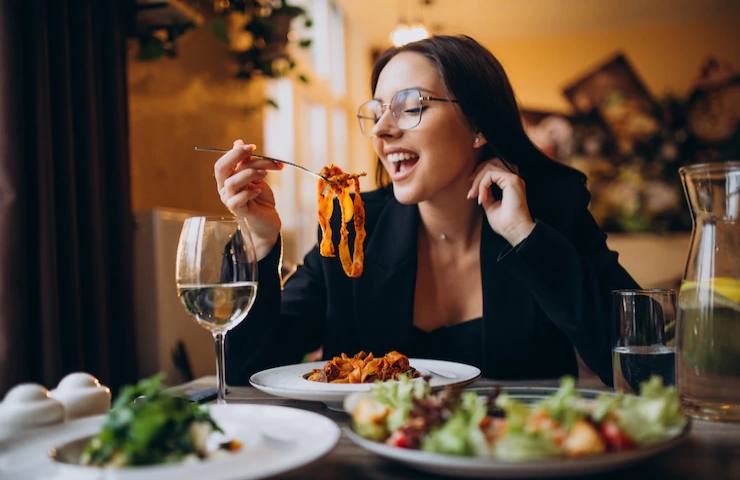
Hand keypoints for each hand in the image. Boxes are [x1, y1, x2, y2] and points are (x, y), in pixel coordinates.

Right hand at [214, 139, 283, 258]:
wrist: (268, 220)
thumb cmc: (261, 198)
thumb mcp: (257, 176)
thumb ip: (247, 162)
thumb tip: (238, 142)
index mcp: (227, 178)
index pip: (224, 162)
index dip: (235, 152)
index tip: (253, 146)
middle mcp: (225, 188)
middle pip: (221, 168)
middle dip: (236, 156)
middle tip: (254, 151)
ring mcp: (229, 200)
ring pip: (232, 182)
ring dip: (249, 173)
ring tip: (265, 174)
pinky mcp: (238, 211)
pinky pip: (237, 200)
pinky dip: (249, 192)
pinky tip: (260, 190)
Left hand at [467, 158, 535, 245]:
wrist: (514, 231)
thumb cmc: (505, 223)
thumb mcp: (491, 205)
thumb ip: (486, 194)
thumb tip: (477, 188)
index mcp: (510, 184)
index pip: (492, 170)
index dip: (479, 178)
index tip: (471, 194)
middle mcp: (513, 179)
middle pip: (490, 164)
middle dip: (476, 176)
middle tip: (471, 193)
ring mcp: (513, 178)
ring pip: (489, 167)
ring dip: (478, 181)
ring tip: (474, 195)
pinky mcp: (512, 180)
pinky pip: (490, 174)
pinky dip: (482, 185)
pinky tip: (482, 198)